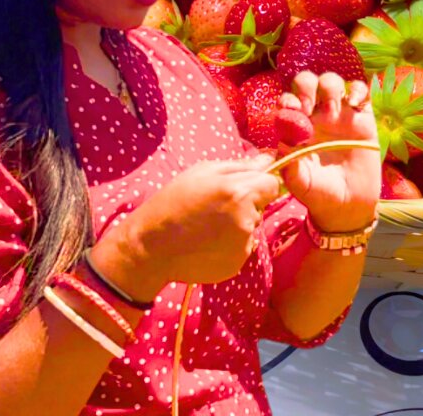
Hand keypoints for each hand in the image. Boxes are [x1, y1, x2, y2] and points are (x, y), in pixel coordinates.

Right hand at [92, 155, 279, 296]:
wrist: (151, 246)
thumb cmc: (173, 202)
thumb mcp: (201, 172)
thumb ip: (240, 166)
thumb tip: (269, 159)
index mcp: (239, 192)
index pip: (271, 184)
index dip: (256, 185)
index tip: (237, 189)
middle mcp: (246, 220)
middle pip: (261, 207)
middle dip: (246, 205)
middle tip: (214, 208)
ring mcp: (243, 245)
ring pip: (252, 228)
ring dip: (237, 226)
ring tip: (207, 227)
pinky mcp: (237, 264)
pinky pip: (242, 247)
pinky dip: (230, 245)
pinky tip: (206, 243)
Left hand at [278, 71, 380, 232]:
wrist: (348, 205)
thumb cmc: (318, 193)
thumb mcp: (301, 184)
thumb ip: (290, 168)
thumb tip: (282, 146)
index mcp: (295, 127)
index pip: (287, 101)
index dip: (288, 99)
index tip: (295, 110)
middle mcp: (315, 116)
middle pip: (307, 83)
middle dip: (307, 87)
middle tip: (310, 106)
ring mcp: (339, 115)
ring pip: (331, 82)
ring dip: (330, 87)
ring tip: (334, 111)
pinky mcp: (362, 118)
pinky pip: (361, 91)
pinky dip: (359, 90)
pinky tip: (356, 105)